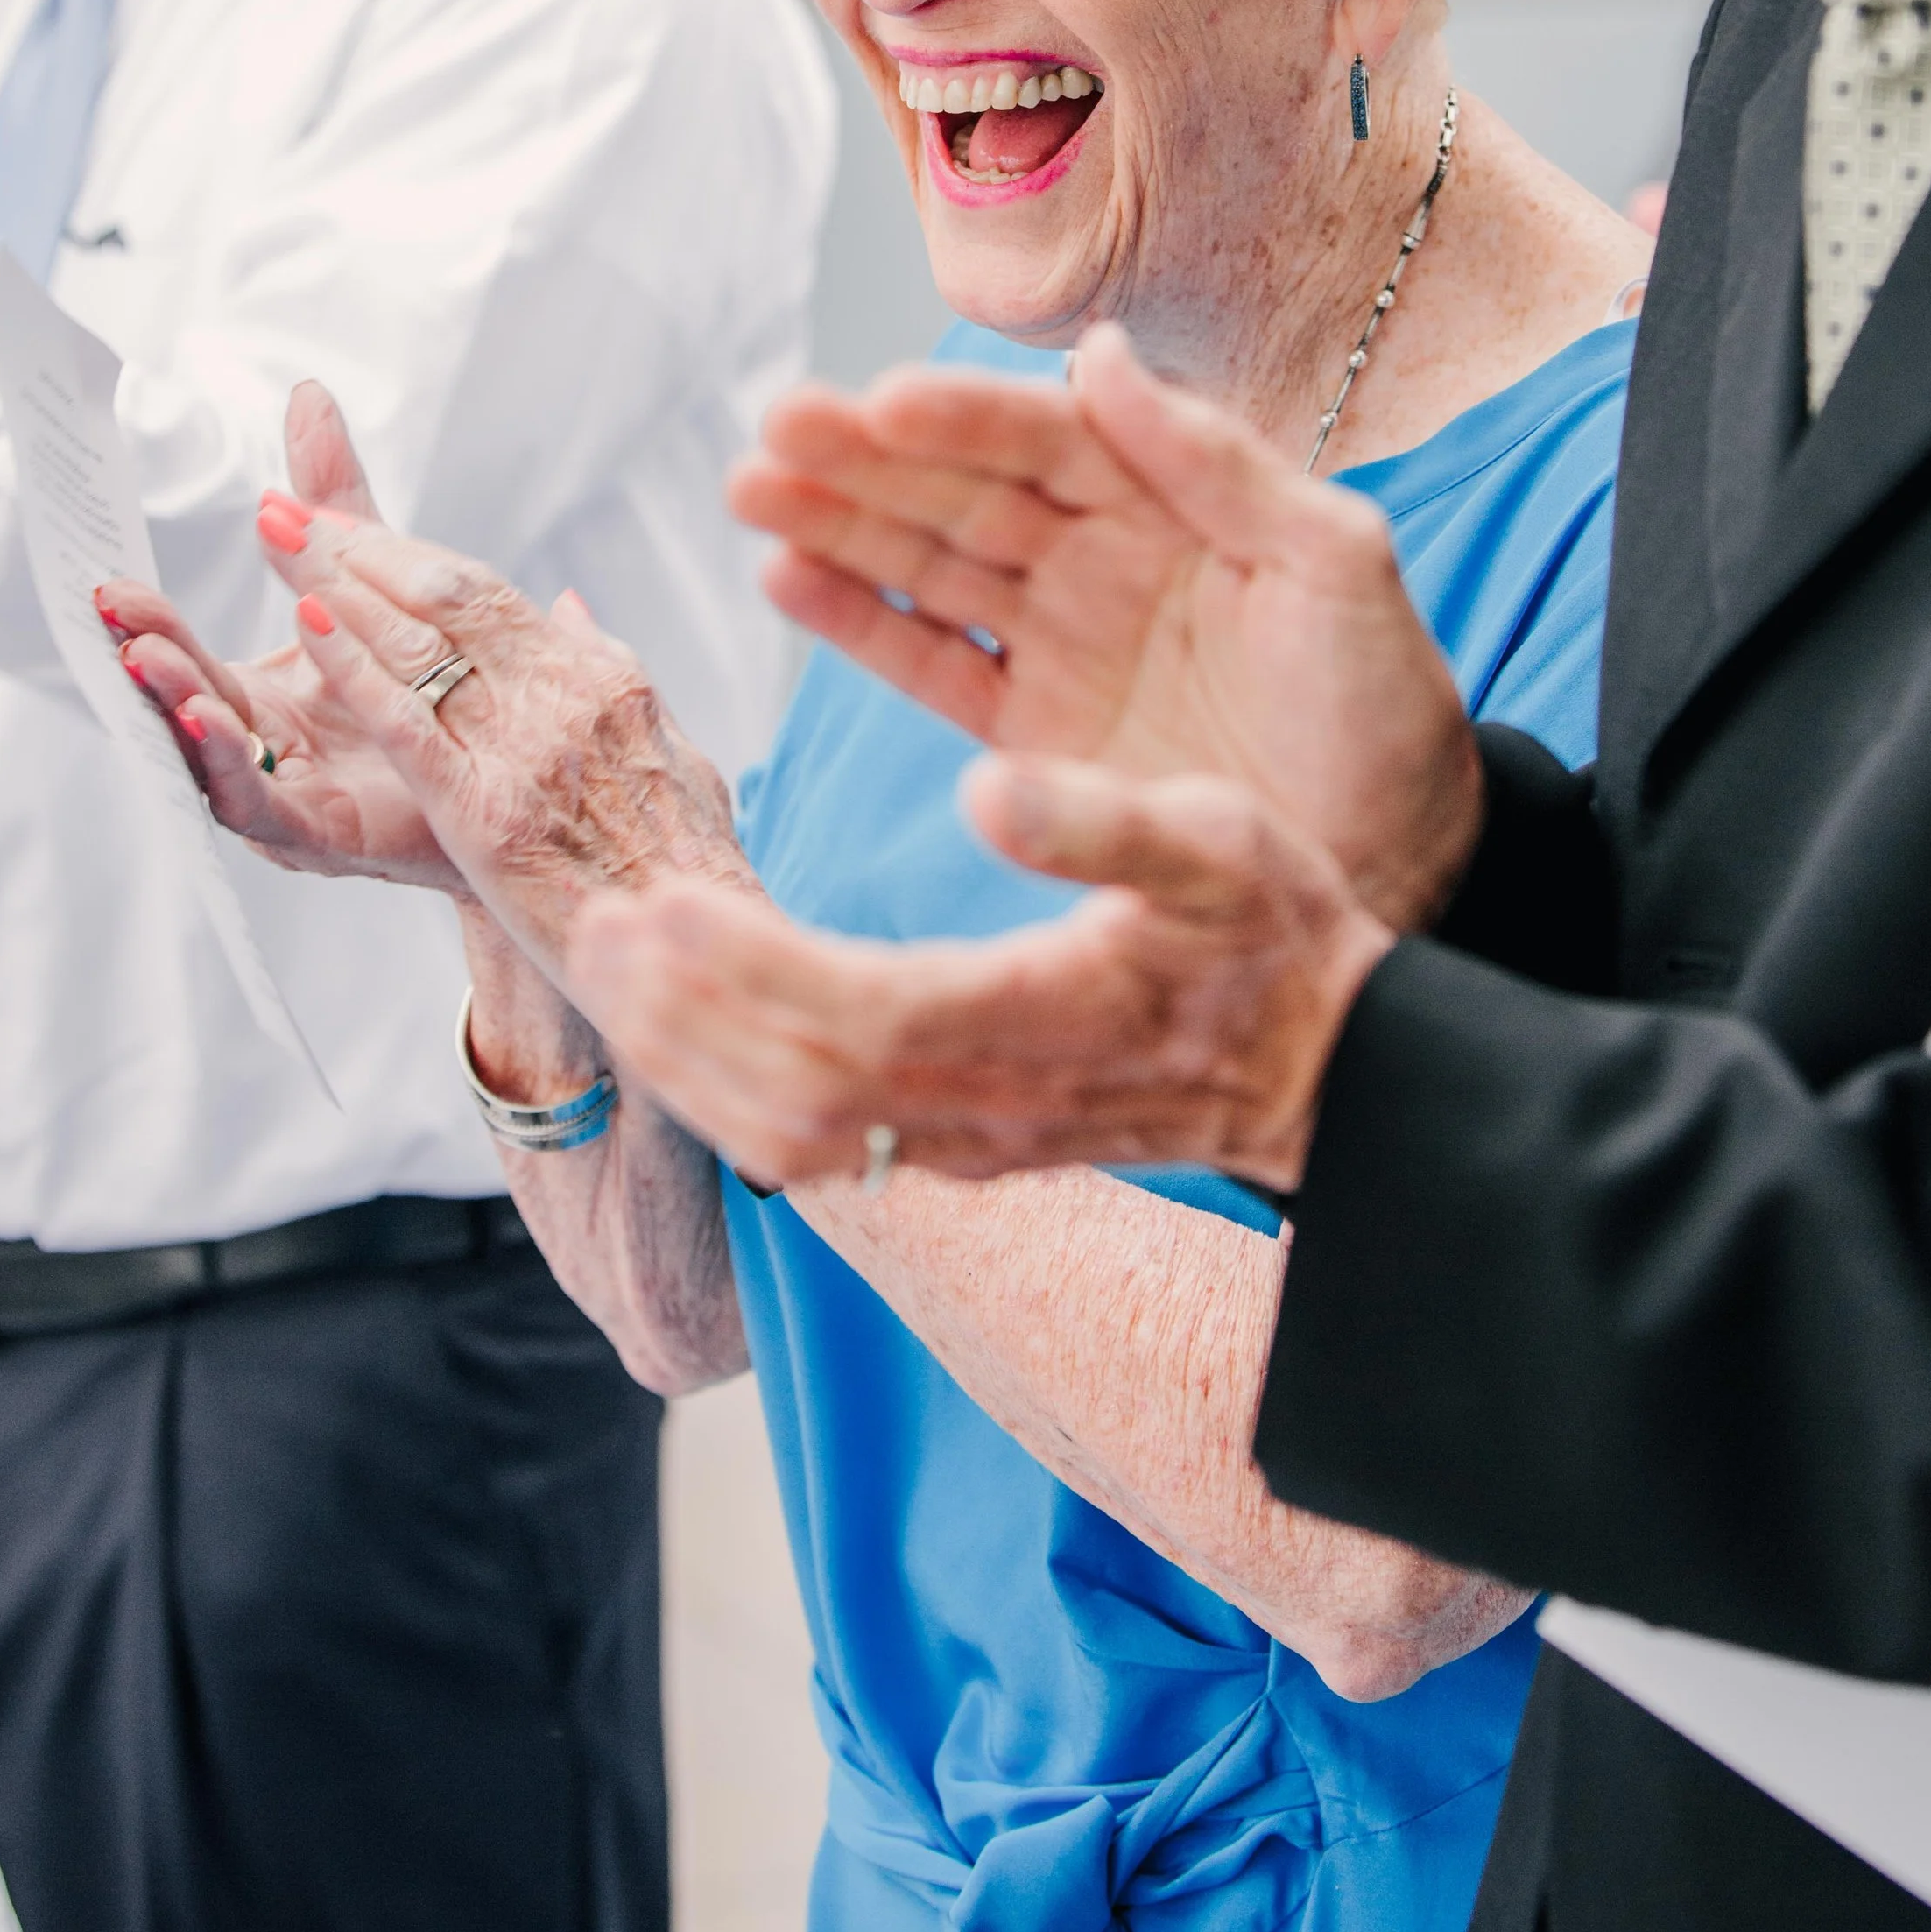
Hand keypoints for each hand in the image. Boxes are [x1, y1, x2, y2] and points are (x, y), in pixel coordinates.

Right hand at [105, 383, 461, 889]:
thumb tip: (307, 396)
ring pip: (214, 760)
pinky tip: (222, 722)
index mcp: (259, 698)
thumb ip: (332, 502)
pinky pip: (269, 804)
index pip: (189, 658)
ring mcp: (286, 800)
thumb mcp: (372, 581)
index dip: (151, 622)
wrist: (506, 787)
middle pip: (190, 705)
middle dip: (150, 660)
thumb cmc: (422, 688)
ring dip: (181, 711)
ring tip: (153, 663)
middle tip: (118, 614)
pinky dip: (237, 765)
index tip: (112, 582)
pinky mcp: (324, 838)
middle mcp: (261, 751)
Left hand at [246, 490, 750, 968]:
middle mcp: (565, 697)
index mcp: (605, 680)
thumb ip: (613, 676)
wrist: (712, 951)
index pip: (490, 594)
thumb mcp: (672, 754)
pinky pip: (409, 722)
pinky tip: (308, 625)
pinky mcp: (489, 812)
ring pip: (420, 642)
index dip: (408, 553)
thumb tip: (569, 608)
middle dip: (360, 545)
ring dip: (338, 582)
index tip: (347, 523)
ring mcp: (526, 750)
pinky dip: (354, 666)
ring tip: (278, 536)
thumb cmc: (692, 868)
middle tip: (288, 508)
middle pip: (446, 596)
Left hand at [570, 752, 1393, 1194]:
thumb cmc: (1276, 943)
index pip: (853, 1016)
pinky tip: (695, 1026)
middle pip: (792, 1093)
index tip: (660, 903)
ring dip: (693, 1060)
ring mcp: (971, 1141)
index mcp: (1040, 1017)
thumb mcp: (1222, 845)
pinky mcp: (966, 1146)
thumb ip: (1106, 820)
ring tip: (621, 972)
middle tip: (598, 928)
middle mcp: (987, 1105)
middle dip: (681, 1018)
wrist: (1332, 1076)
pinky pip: (823, 1144)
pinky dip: (737, 1089)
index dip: (744, 971)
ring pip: (794, 1136)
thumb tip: (986, 785)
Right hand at [731, 324, 1482, 930]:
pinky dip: (858, 622)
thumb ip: (1218, 462)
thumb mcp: (1333, 566)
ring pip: (929, 565)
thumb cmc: (1388, 709)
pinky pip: (931, 663)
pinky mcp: (1031, 736)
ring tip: (752, 488)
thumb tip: (1099, 354)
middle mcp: (1103, 556)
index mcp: (1175, 500)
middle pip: (966, 491)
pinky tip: (785, 576)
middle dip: (869, 458)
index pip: (1049, 438)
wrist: (1398, 862)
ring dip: (839, 523)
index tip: (882, 401)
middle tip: (777, 427)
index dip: (965, 419)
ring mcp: (1059, 642)